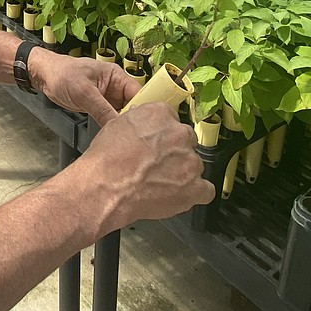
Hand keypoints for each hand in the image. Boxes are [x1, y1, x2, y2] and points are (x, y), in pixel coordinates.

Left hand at [27, 48, 139, 126]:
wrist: (44, 76)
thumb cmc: (62, 74)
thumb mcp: (84, 92)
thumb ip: (102, 109)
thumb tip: (118, 125)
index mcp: (116, 76)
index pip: (137, 92)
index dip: (143, 108)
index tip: (144, 125)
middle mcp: (115, 87)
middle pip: (132, 105)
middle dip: (133, 119)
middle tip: (136, 136)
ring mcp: (107, 98)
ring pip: (121, 113)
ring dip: (122, 124)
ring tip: (127, 139)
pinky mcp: (98, 107)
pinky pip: (110, 117)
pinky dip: (112, 126)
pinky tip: (114, 136)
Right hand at [78, 102, 214, 231]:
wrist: (104, 187)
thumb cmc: (105, 161)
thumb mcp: (116, 125)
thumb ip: (139, 120)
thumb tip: (144, 125)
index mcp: (160, 114)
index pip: (171, 119)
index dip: (163, 135)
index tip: (158, 143)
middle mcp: (179, 133)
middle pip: (186, 141)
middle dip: (175, 152)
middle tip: (158, 165)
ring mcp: (189, 161)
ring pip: (195, 165)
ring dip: (183, 173)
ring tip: (161, 183)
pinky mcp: (194, 187)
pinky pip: (206, 191)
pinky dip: (195, 194)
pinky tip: (179, 195)